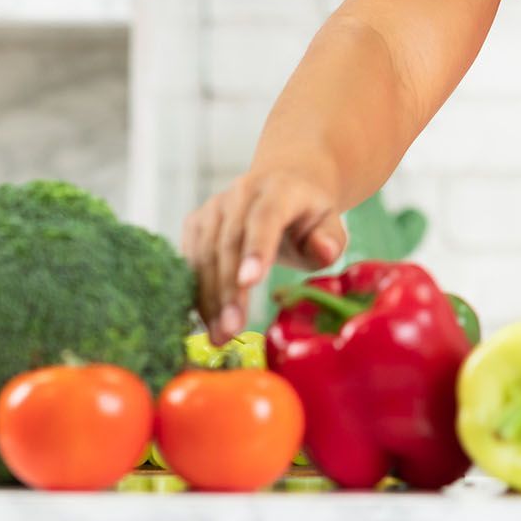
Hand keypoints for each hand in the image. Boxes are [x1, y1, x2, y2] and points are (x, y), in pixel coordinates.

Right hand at [180, 167, 346, 343]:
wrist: (286, 185)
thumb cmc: (309, 216)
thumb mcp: (329, 225)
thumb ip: (329, 240)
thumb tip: (323, 251)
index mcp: (280, 189)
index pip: (265, 217)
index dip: (256, 248)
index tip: (249, 282)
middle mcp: (241, 192)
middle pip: (229, 243)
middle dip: (228, 290)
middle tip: (231, 330)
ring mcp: (215, 206)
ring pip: (205, 255)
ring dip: (209, 299)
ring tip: (219, 336)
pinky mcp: (197, 222)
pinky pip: (191, 261)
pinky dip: (197, 293)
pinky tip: (207, 321)